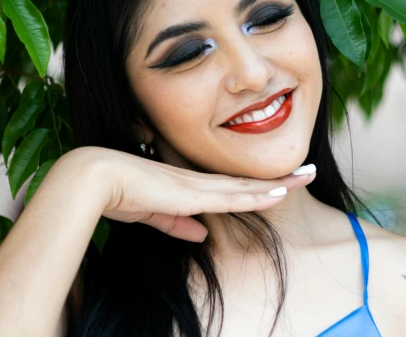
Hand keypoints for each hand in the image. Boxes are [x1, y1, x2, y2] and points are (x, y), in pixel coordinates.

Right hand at [59, 146, 316, 242]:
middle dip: (281, 177)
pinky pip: (232, 195)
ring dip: (280, 183)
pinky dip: (257, 194)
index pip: (233, 185)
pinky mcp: (192, 193)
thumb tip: (200, 234)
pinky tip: (279, 192)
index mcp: (190, 185)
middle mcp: (199, 181)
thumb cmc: (118, 192)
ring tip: (307, 176)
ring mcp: (197, 185)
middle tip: (309, 171)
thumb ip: (176, 223)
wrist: (96, 179)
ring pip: (247, 185)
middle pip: (249, 181)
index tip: (284, 181)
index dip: (259, 184)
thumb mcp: (153, 214)